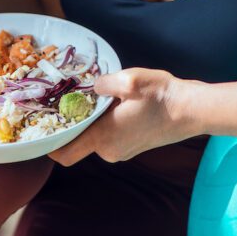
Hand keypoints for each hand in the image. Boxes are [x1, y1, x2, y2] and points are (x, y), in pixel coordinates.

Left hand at [48, 68, 198, 165]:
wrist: (192, 110)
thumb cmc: (162, 96)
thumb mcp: (130, 80)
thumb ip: (102, 83)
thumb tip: (91, 87)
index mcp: (103, 138)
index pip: (64, 154)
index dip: (50, 145)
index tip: (44, 127)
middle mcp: (110, 151)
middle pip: (79, 142)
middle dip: (74, 124)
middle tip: (71, 100)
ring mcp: (123, 151)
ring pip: (96, 138)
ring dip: (93, 122)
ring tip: (99, 98)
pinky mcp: (134, 147)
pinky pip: (110, 137)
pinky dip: (107, 124)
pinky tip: (117, 105)